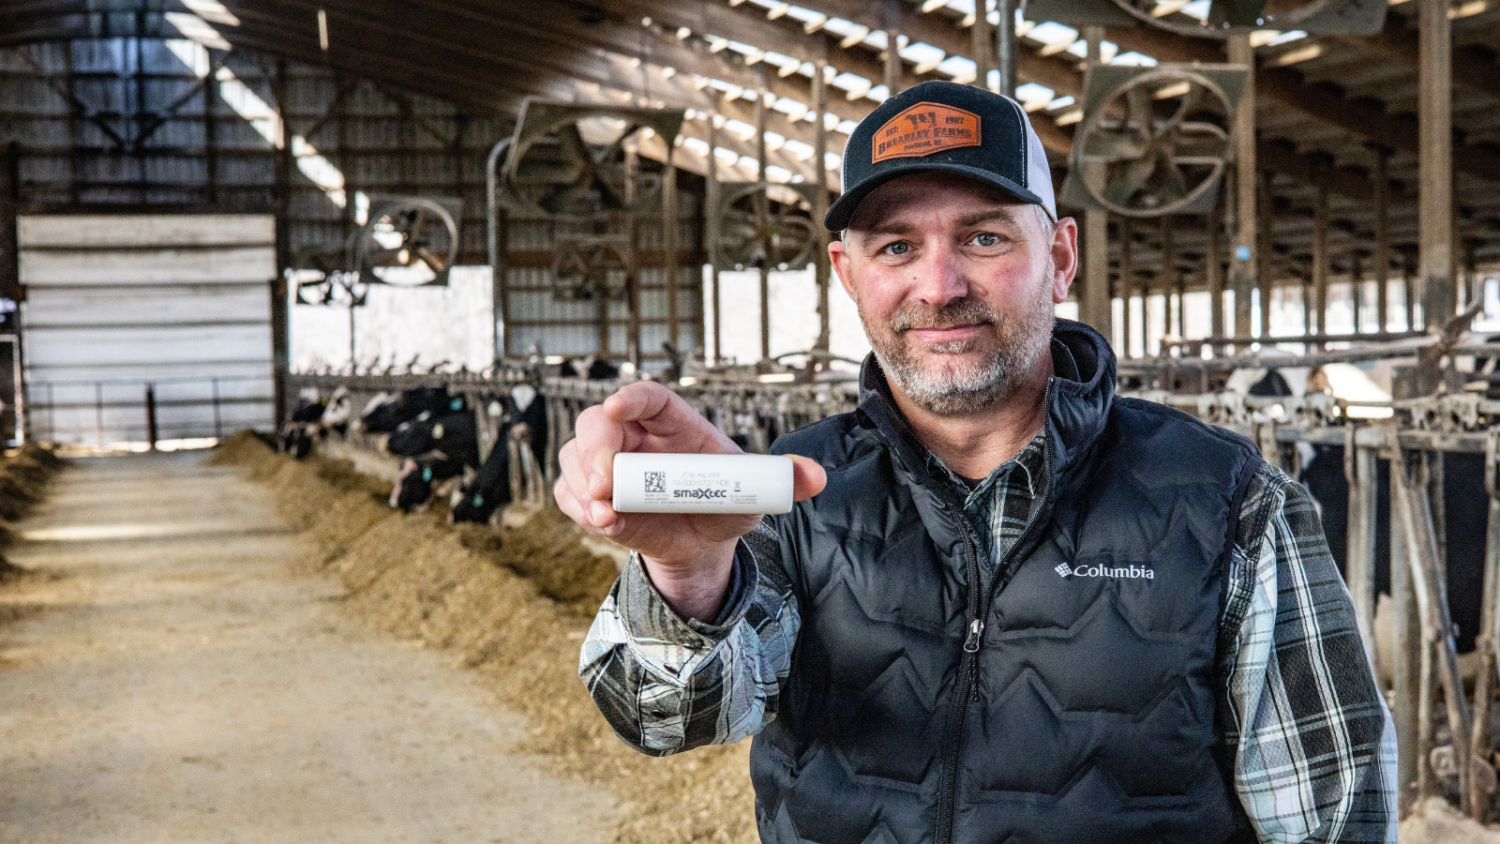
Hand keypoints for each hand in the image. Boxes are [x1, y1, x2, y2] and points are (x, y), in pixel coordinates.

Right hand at [554, 382, 825, 616]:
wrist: (700, 541)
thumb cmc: (725, 501)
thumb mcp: (755, 492)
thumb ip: (782, 479)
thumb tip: (817, 477)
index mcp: (674, 423)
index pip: (648, 396)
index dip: (631, 396)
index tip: (619, 405)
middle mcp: (634, 437)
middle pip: (597, 422)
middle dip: (595, 448)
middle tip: (604, 483)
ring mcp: (606, 464)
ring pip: (574, 456)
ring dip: (583, 484)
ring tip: (607, 513)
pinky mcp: (588, 495)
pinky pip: (568, 494)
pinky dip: (579, 509)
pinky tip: (605, 524)